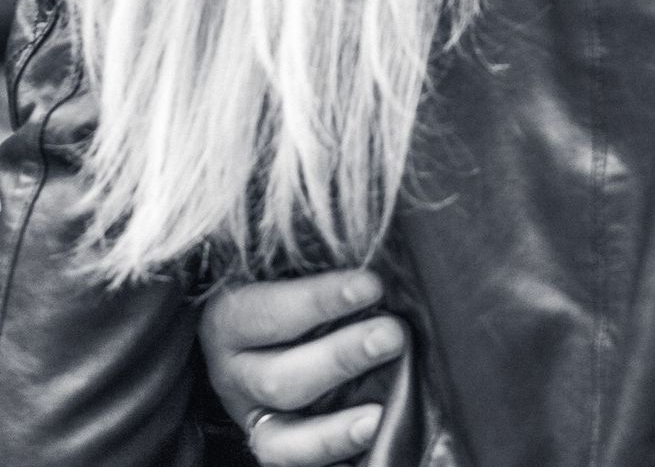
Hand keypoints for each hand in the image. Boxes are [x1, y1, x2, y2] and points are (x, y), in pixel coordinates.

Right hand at [198, 269, 405, 464]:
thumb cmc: (286, 276)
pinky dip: (329, 458)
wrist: (270, 324)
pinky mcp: (272, 446)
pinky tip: (368, 441)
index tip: (373, 285)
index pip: (267, 311)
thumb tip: (372, 241)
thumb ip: (314, 255)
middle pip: (278, 378)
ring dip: (332, 430)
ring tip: (378, 415)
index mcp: (229, 316)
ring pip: (281, 437)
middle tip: (391, 336)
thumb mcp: (286, 261)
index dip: (319, 301)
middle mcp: (232, 372)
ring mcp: (250, 416)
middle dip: (339, 358)